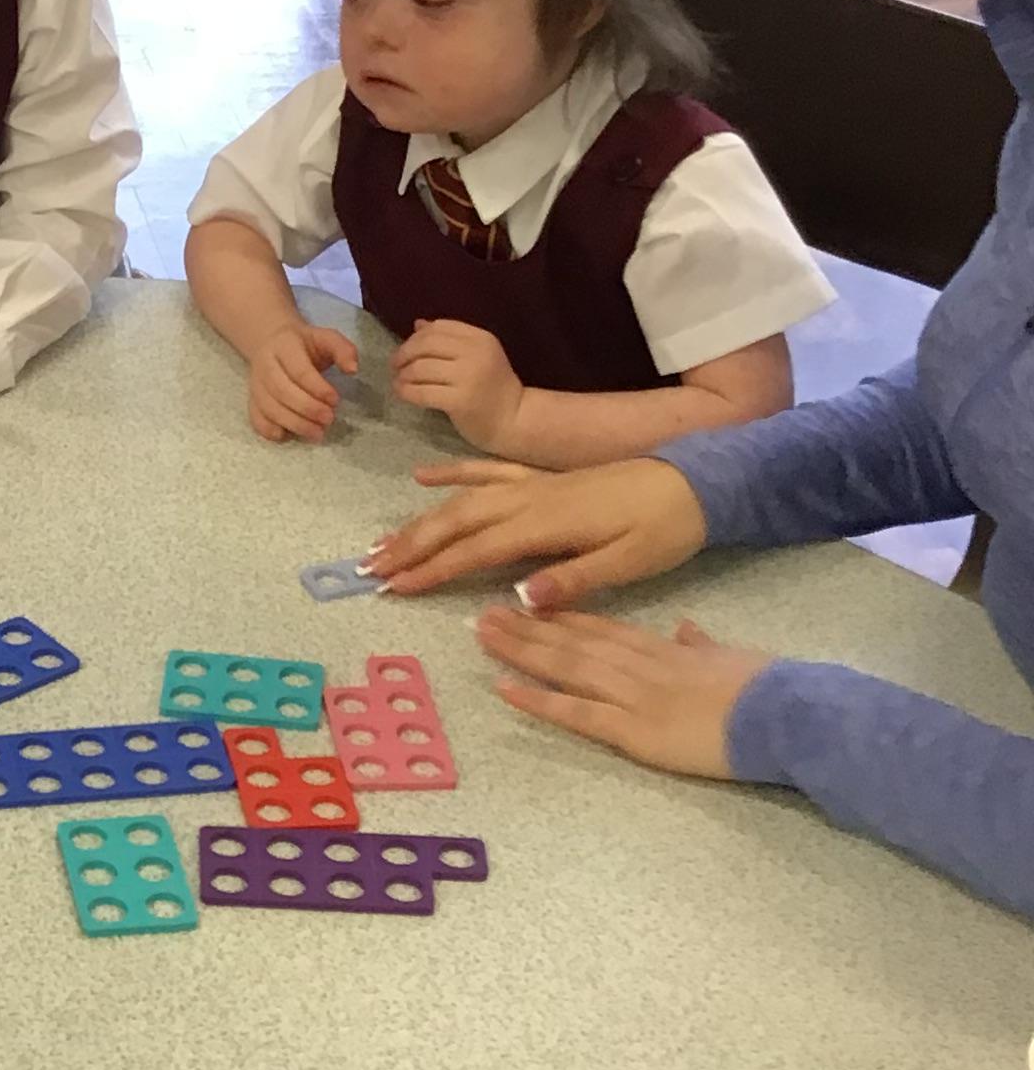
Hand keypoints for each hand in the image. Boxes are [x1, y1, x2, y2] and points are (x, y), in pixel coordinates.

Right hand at [245, 318, 358, 442]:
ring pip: (269, 407)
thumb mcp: (326, 338)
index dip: (317, 388)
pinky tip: (288, 435)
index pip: (299, 370)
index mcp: (284, 346)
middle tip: (329, 419)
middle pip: (282, 391)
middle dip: (308, 409)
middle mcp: (265, 365)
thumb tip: (353, 369)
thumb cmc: (305, 345)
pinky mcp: (252, 400)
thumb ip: (343, 350)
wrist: (272, 342)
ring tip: (317, 433)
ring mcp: (256, 384)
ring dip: (294, 424)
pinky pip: (256, 419)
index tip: (336, 401)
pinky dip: (270, 430)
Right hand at [366, 455, 706, 605]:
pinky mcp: (545, 479)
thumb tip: (518, 598)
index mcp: (547, 523)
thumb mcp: (629, 561)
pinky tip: (423, 479)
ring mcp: (535, 485)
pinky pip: (490, 472)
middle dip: (410, 545)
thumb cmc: (665, 527)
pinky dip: (453, 474)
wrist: (698, 481)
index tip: (396, 587)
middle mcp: (531, 499)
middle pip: (456, 521)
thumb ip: (572, 578)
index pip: (476, 549)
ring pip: (463, 500)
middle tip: (370, 568)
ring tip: (383, 541)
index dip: (434, 569)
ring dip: (420, 520)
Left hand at [390, 319, 523, 450]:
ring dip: (403, 374)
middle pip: (427, 344)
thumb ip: (450, 340)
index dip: (416, 337)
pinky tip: (401, 392)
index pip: (440, 327)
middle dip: (404, 353)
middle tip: (394, 365)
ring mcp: (468, 377)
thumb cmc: (493, 388)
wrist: (515, 420)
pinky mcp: (460, 401)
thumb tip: (418, 324)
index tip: (406, 349)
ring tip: (398, 381)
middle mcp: (476, 353)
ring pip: (421, 368)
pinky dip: (406, 391)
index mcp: (481, 338)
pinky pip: (422, 392)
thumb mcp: (477, 356)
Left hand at [475, 608, 772, 781]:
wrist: (785, 713)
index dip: (562, 616)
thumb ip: (700, 643)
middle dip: (527, 628)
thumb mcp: (729, 655)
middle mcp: (639, 665)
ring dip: (521, 651)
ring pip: (567, 667)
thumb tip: (685, 628)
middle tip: (484, 614)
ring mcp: (633, 696)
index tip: (527, 605)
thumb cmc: (766, 688)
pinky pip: (577, 713)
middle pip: (573, 641)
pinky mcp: (634, 731)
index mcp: (663, 649)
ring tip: (482, 636)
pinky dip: (539, 701)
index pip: (602, 627)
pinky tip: (505, 689)